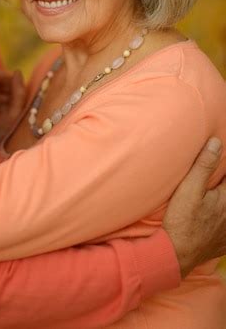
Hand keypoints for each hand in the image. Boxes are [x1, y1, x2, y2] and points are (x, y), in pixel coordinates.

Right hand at [163, 137, 225, 277]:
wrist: (175, 254)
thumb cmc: (181, 220)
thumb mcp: (189, 188)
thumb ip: (204, 165)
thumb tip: (217, 143)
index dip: (223, 170)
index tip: (219, 164)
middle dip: (221, 186)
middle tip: (214, 184)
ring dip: (221, 205)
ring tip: (212, 201)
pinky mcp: (222, 245)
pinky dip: (222, 226)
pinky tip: (216, 223)